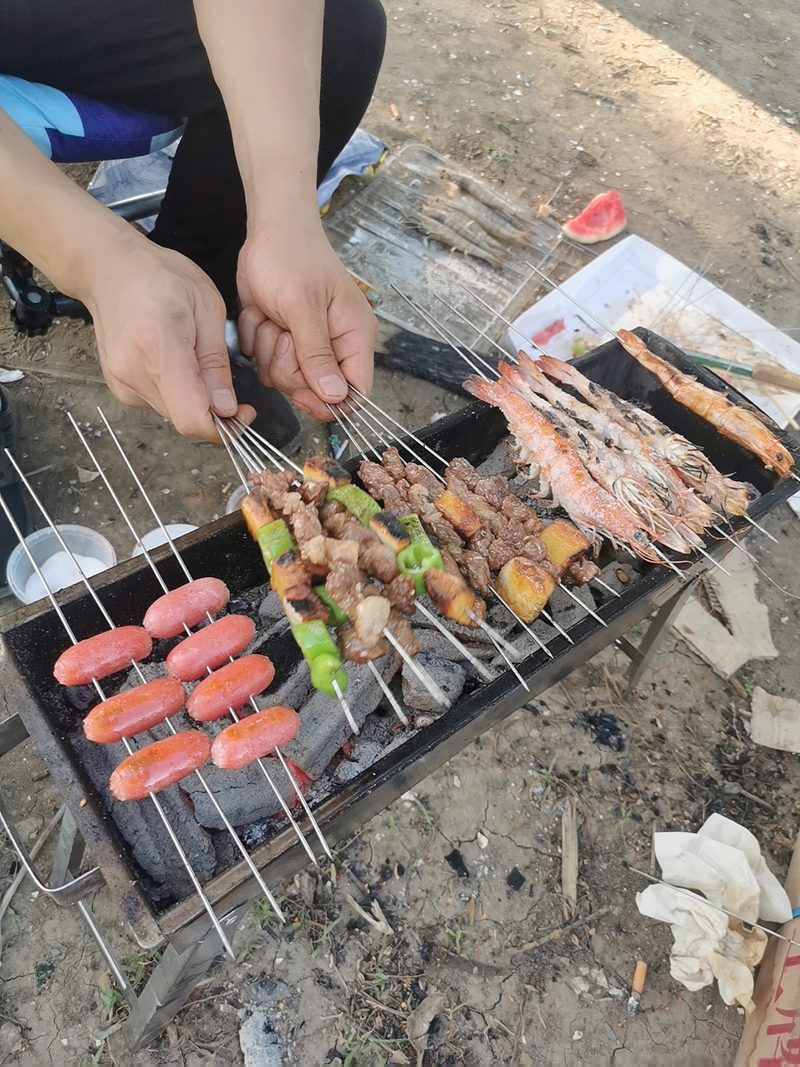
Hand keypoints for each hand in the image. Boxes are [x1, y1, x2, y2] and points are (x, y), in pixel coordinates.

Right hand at [79, 234, 254, 440]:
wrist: (109, 270)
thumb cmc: (159, 277)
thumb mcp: (206, 307)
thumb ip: (216, 363)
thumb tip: (226, 408)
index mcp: (159, 350)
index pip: (191, 418)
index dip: (224, 427)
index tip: (243, 413)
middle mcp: (134, 374)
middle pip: (185, 418)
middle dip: (213, 409)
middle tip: (223, 378)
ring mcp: (123, 385)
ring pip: (174, 413)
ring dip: (194, 398)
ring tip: (192, 357)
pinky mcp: (120, 389)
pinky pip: (160, 404)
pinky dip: (176, 392)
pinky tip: (174, 360)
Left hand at [236, 213, 375, 420]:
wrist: (268, 228)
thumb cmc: (292, 254)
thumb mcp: (303, 305)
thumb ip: (317, 354)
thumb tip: (334, 396)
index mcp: (353, 336)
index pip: (356, 391)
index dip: (331, 403)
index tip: (303, 394)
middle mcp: (333, 344)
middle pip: (314, 390)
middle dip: (289, 368)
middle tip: (282, 335)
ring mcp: (305, 343)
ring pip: (284, 378)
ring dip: (269, 351)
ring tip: (272, 316)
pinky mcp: (281, 339)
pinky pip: (264, 362)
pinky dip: (256, 339)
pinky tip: (262, 313)